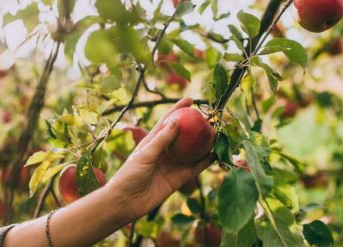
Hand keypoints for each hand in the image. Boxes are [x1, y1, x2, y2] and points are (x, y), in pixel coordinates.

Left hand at [107, 98, 213, 220]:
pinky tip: (215, 156)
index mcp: (153, 141)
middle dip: (195, 127)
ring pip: (191, 152)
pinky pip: (194, 169)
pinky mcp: (178, 179)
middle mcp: (164, 151)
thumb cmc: (129, 175)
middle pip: (183, 136)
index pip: (168, 121)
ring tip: (216, 135)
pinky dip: (204, 163)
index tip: (190, 100)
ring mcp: (172, 165)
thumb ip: (161, 139)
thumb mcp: (145, 154)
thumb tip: (176, 120)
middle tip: (208, 119)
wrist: (126, 202)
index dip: (178, 109)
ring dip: (203, 144)